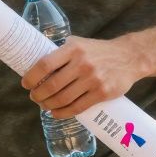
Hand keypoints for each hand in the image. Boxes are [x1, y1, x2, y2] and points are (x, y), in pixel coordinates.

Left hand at [21, 36, 145, 118]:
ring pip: (63, 99)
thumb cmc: (98, 51)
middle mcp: (82, 64)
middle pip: (52, 85)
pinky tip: (56, 113)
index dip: (32, 77)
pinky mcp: (102, 93)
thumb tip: (37, 66)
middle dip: (38, 95)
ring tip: (44, 105)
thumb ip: (61, 52)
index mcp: (73, 49)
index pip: (45, 65)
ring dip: (48, 105)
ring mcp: (93, 79)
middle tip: (34, 97)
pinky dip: (62, 113)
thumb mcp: (79, 44)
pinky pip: (77, 107)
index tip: (25, 84)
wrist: (130, 57)